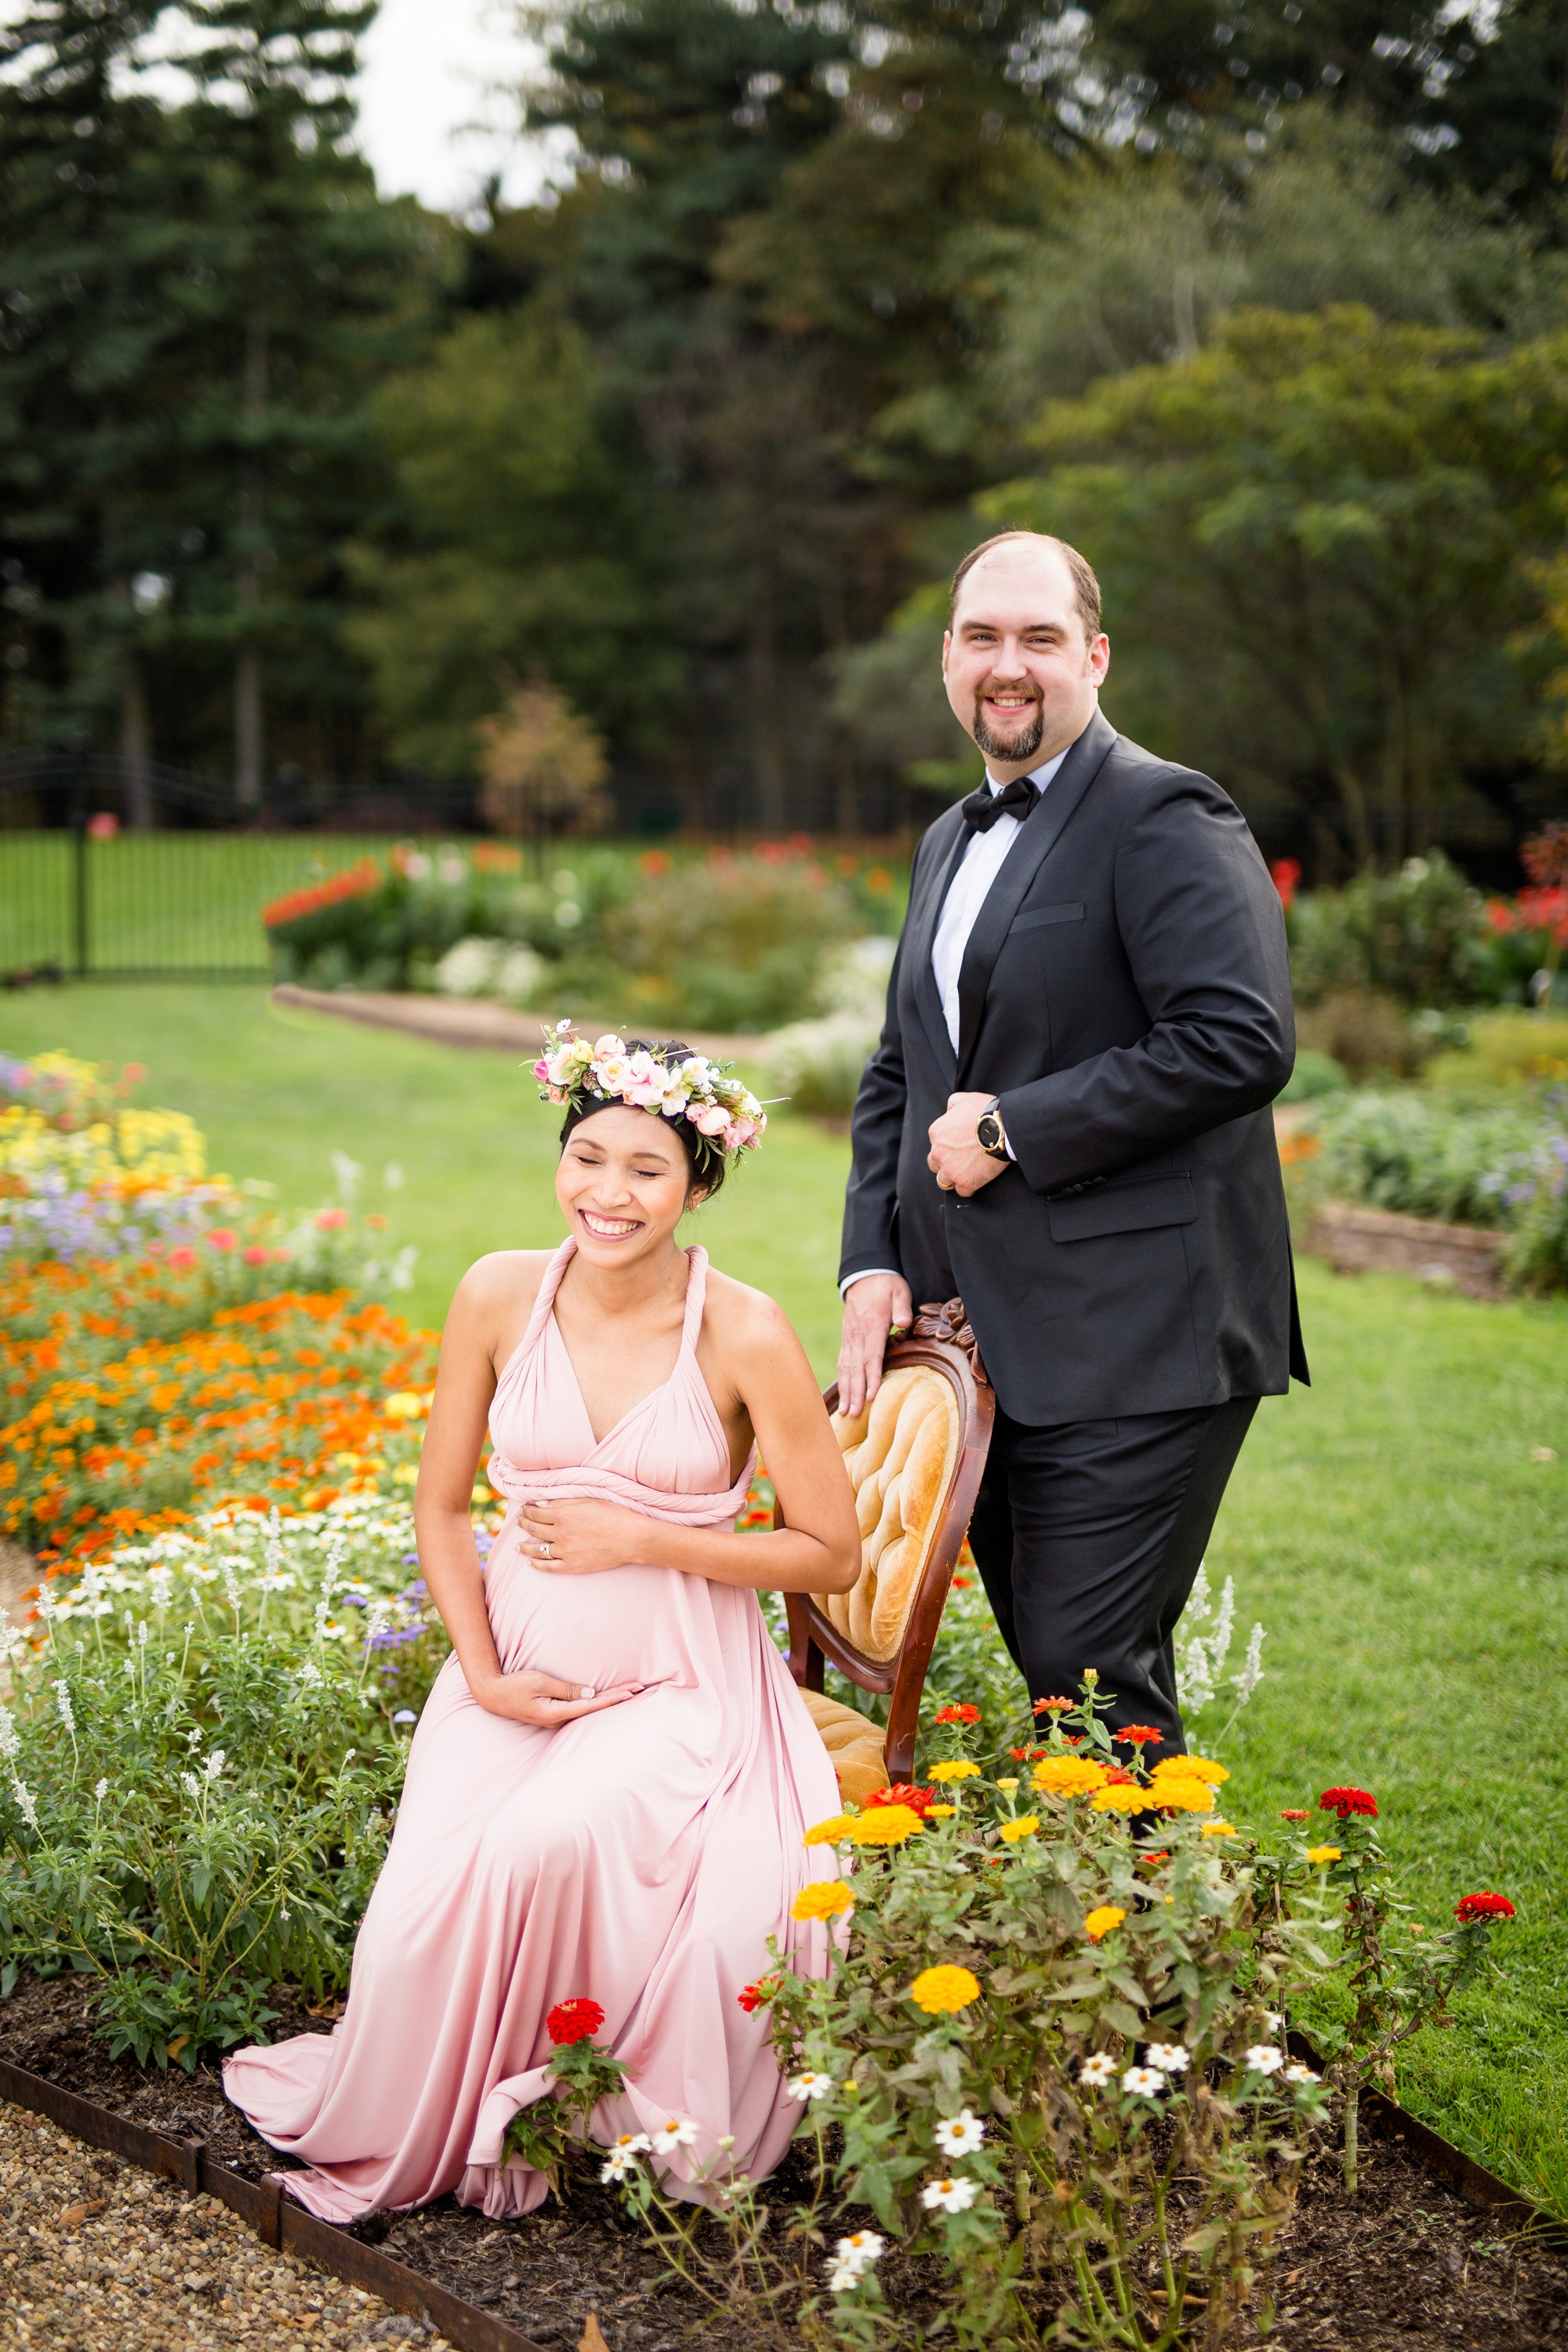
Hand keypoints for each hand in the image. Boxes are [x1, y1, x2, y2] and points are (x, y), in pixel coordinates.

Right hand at [476, 1667, 643, 1725]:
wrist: (493, 1694)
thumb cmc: (514, 1686)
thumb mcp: (540, 1682)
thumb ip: (566, 1689)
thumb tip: (591, 1694)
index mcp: (555, 1713)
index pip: (592, 1705)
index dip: (613, 1698)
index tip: (631, 1692)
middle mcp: (559, 1719)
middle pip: (595, 1709)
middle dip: (617, 1698)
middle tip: (640, 1688)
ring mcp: (556, 1718)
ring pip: (589, 1710)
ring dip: (609, 1701)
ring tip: (630, 1692)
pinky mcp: (554, 1713)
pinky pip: (580, 1708)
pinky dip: (596, 1702)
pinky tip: (606, 1699)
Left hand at [519, 1497, 655, 1575]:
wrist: (630, 1538)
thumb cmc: (613, 1515)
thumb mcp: (588, 1501)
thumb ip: (563, 1503)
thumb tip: (543, 1505)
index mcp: (563, 1515)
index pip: (536, 1513)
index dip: (528, 1511)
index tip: (524, 1510)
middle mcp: (560, 1534)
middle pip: (534, 1529)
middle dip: (524, 1525)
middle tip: (518, 1523)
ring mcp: (565, 1552)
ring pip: (537, 1550)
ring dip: (525, 1547)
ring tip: (518, 1547)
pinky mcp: (572, 1566)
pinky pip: (549, 1567)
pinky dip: (537, 1565)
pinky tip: (531, 1562)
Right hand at [837, 1271, 914, 1420]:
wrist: (863, 1274)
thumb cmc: (886, 1285)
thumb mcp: (899, 1290)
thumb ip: (902, 1307)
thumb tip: (904, 1324)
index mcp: (872, 1324)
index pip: (871, 1355)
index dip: (871, 1377)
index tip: (871, 1396)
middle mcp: (857, 1333)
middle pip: (855, 1367)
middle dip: (854, 1392)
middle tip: (854, 1414)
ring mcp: (849, 1337)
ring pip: (845, 1367)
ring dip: (846, 1391)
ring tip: (845, 1412)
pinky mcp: (846, 1339)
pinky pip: (842, 1362)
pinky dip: (842, 1381)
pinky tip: (843, 1396)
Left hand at [927, 1091, 1008, 1199]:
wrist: (1004, 1126)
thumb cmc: (986, 1111)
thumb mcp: (963, 1098)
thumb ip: (951, 1105)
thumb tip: (949, 1111)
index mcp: (936, 1133)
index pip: (935, 1146)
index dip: (947, 1148)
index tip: (959, 1147)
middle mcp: (938, 1152)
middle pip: (935, 1165)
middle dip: (945, 1164)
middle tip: (961, 1161)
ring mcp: (951, 1169)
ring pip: (944, 1181)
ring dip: (953, 1178)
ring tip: (967, 1173)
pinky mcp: (965, 1182)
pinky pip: (962, 1191)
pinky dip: (969, 1187)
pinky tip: (977, 1179)